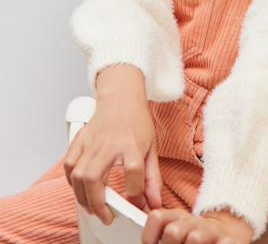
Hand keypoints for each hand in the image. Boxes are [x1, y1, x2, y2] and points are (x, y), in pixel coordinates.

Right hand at [63, 65, 161, 224]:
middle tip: (106, 215)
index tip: (136, 200)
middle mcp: (109, 143)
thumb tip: (153, 202)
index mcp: (131, 143)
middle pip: (95, 177)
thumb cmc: (137, 122)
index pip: (133, 170)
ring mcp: (91, 141)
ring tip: (93, 206)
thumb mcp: (151, 148)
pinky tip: (81, 189)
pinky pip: (69, 164)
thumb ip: (152, 177)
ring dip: (83, 197)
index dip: (135, 190)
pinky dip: (71, 181)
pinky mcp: (80, 139)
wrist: (121, 97)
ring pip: (78, 174)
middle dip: (97, 203)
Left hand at [142, 209, 253, 243]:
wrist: (228, 234)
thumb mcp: (177, 233)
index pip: (157, 217)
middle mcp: (194, 221)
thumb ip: (163, 236)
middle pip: (172, 231)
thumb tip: (149, 243)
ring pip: (194, 239)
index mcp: (177, 217)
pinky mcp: (229, 240)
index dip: (149, 237)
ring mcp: (212, 231)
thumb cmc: (196, 239)